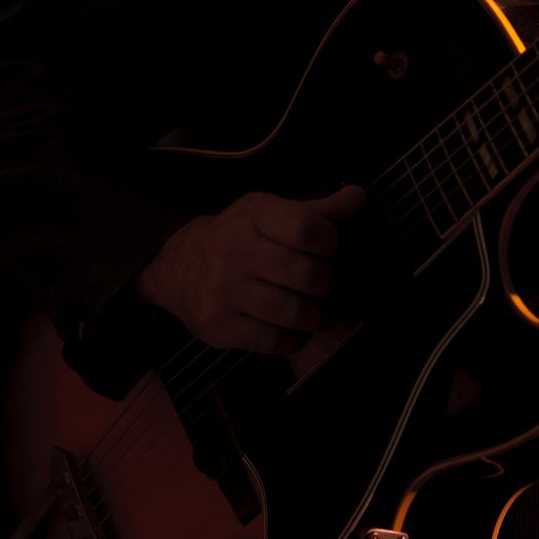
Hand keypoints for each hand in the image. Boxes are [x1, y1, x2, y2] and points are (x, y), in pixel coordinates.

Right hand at [136, 185, 365, 351]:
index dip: (330, 241)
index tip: (331, 247)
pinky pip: (276, 341)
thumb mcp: (274, 213)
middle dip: (330, 283)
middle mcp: (233, 250)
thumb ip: (320, 210)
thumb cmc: (241, 237)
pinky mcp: (219, 327)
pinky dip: (294, 338)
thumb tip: (359, 197)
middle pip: (306, 275)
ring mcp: (223, 291)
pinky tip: (292, 326)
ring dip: (318, 315)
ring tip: (319, 308)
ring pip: (295, 313)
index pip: (305, 229)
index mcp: (252, 214)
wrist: (180, 268)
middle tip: (329, 283)